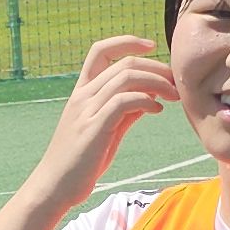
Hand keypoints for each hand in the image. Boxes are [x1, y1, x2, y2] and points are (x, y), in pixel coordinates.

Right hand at [33, 35, 172, 207]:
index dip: (127, 42)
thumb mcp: (105, 130)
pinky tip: (157, 110)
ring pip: (126, 78)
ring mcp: (87, 110)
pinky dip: (147, 100)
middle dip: (156, 67)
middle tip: (175, 81)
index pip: (100, 51)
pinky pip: (125, 101)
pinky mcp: (94, 127)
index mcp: (81, 92)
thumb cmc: (79, 162)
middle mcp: (82, 96)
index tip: (151, 46)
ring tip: (174, 96)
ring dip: (157, 82)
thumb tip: (150, 97)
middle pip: (123, 63)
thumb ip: (125, 111)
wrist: (54, 187)